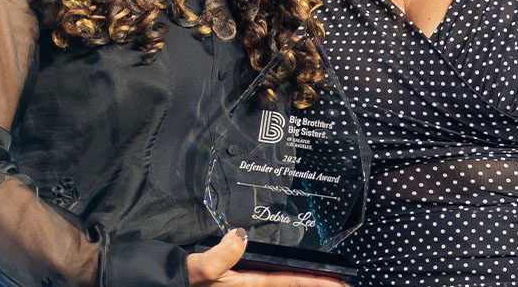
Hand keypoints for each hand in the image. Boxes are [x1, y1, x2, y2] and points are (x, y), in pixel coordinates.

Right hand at [186, 229, 349, 286]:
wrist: (174, 282)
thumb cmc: (189, 279)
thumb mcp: (204, 268)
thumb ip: (223, 254)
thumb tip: (241, 235)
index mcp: (251, 284)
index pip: (292, 281)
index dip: (318, 282)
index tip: (341, 282)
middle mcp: (254, 285)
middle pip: (293, 282)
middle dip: (318, 283)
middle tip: (344, 281)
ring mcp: (248, 282)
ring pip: (283, 280)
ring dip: (303, 280)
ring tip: (327, 278)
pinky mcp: (241, 278)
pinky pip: (271, 277)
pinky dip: (287, 275)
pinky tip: (291, 270)